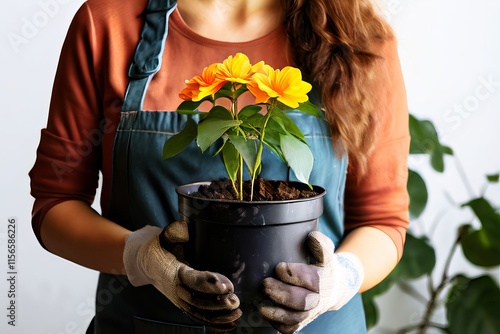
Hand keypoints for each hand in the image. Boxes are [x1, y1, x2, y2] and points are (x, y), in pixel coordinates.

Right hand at [123, 222, 241, 329]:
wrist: (144, 260)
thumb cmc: (159, 246)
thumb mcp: (165, 237)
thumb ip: (175, 232)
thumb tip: (182, 225)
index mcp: (173, 271)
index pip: (192, 279)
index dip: (208, 283)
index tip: (225, 285)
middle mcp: (175, 288)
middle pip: (197, 300)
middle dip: (217, 303)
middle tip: (234, 301)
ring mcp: (178, 298)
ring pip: (199, 312)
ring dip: (218, 315)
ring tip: (237, 312)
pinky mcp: (183, 304)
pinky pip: (198, 316)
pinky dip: (214, 323)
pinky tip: (230, 325)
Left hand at [259, 231, 363, 333]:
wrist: (335, 288)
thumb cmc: (324, 266)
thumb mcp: (326, 253)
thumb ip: (321, 245)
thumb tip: (312, 237)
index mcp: (326, 278)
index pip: (314, 279)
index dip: (296, 275)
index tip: (279, 267)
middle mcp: (321, 298)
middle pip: (303, 301)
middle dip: (282, 293)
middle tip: (265, 284)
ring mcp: (313, 312)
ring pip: (297, 318)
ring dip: (278, 313)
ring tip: (261, 306)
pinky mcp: (305, 320)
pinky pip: (293, 328)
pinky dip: (280, 325)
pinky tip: (268, 315)